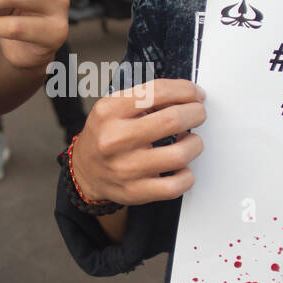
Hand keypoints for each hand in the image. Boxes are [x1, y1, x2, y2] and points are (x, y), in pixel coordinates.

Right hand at [71, 79, 205, 205]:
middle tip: (198, 114)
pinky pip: (176, 185)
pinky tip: (182, 167)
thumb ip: (145, 97)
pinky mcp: (135, 191)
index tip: (196, 95)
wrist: (85, 171)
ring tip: (189, 141)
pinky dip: (187, 175)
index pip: (158, 92)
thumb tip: (187, 94)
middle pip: (173, 120)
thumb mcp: (114, 106)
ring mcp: (125, 168)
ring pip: (180, 154)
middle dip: (196, 113)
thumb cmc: (106, 135)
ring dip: (194, 144)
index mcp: (109, 111)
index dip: (186, 91)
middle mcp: (115, 139)